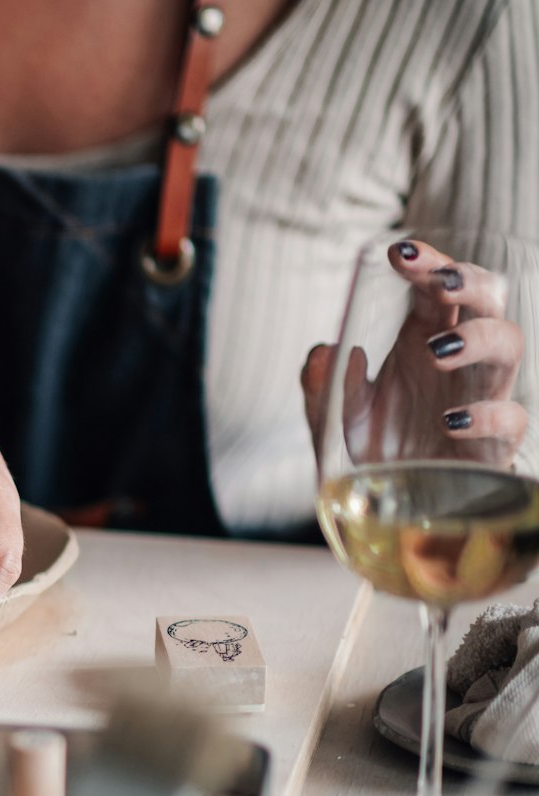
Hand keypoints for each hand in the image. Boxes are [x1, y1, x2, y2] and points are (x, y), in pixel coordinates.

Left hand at [303, 238, 526, 465]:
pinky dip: (486, 414)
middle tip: (441, 281)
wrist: (393, 506)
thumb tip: (325, 350)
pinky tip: (451, 420)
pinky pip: (512, 417)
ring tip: (436, 351)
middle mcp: (459, 359)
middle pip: (487, 299)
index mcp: (423, 338)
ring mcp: (482, 395)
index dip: (427, 263)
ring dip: (478, 338)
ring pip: (510, 344)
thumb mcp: (331, 415)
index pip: (437, 287)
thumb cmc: (374, 448)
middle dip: (469, 281)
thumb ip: (320, 383)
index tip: (398, 251)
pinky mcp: (496, 441)